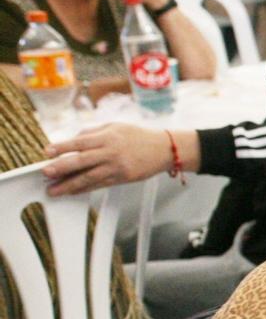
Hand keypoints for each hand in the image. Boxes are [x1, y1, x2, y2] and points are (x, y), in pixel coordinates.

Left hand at [42, 124, 173, 195]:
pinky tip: (73, 191)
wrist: (165, 149)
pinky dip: (84, 189)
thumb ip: (93, 132)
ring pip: (89, 177)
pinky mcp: (122, 178)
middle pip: (82, 161)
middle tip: (46, 173)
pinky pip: (100, 185)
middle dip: (61, 168)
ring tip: (54, 190)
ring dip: (69, 185)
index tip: (47, 152)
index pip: (80, 142)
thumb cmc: (139, 136)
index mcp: (107, 137)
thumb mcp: (115, 126)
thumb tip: (73, 140)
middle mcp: (111, 152)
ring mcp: (117, 167)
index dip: (62, 147)